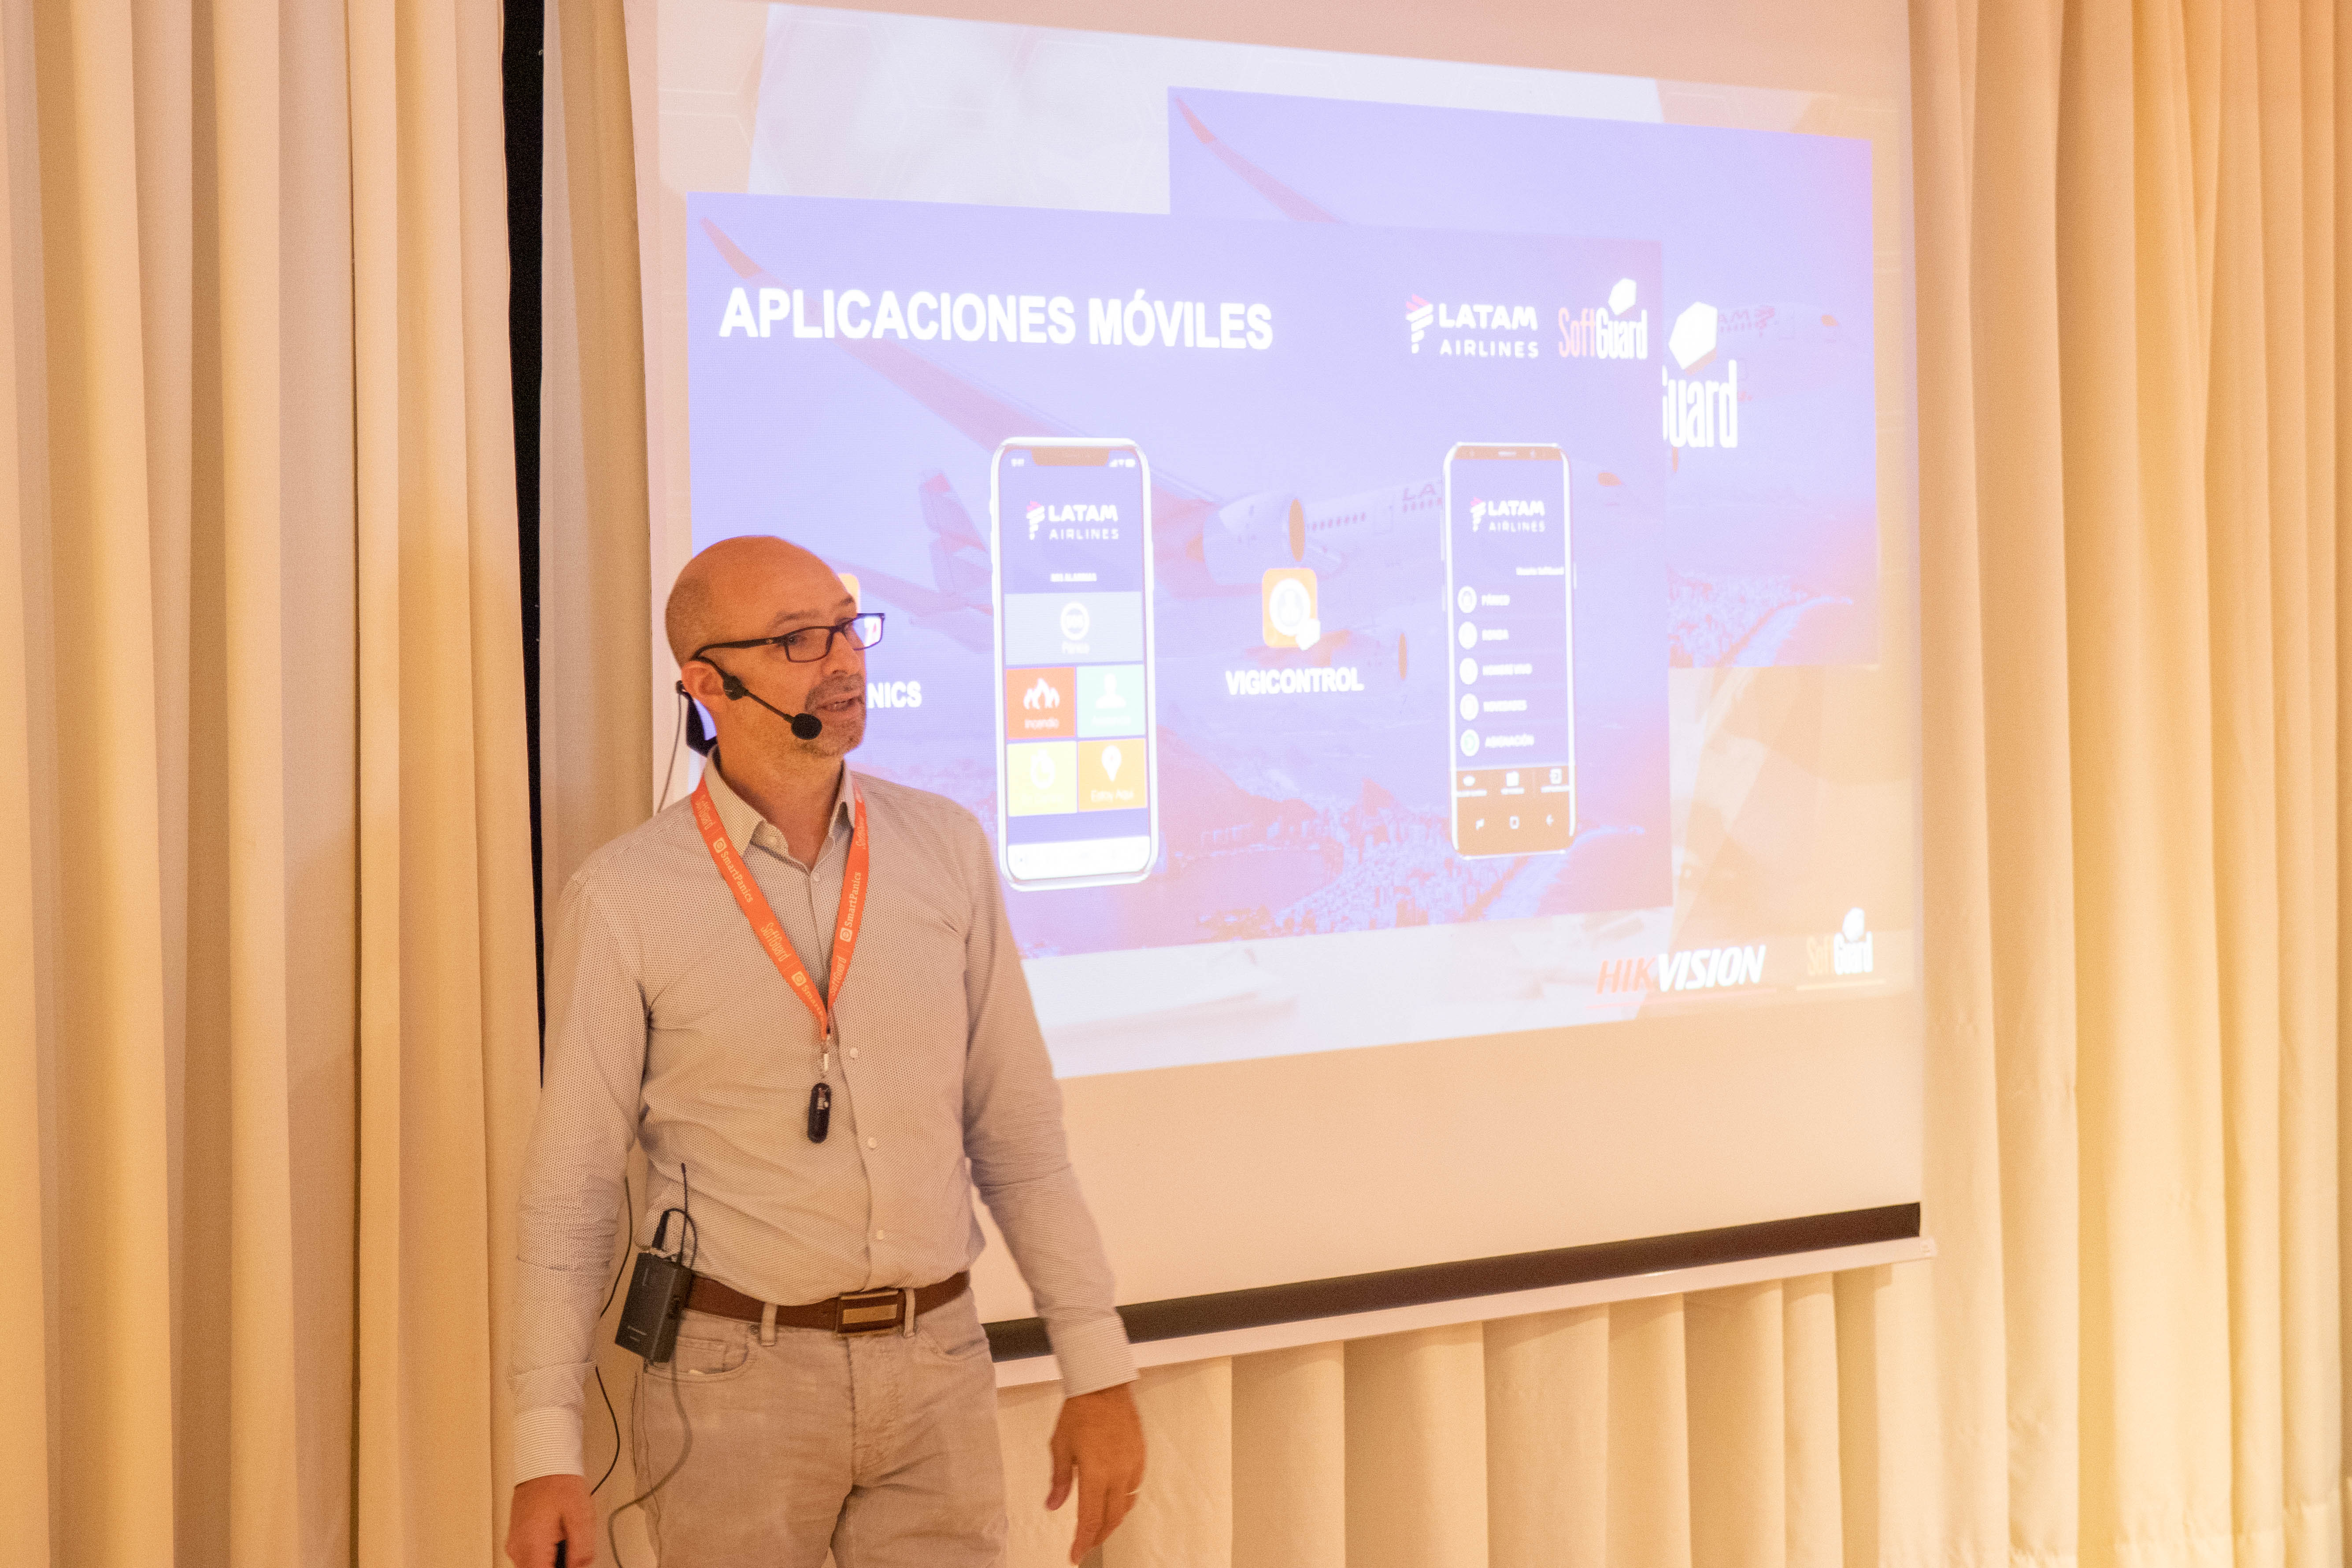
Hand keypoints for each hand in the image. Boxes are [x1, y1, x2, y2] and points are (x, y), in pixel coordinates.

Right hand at [506, 1473, 596, 1567]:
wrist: (543, 1463)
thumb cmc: (560, 1484)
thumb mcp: (581, 1517)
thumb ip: (582, 1550)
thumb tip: (581, 1567)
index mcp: (531, 1547)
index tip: (574, 1563)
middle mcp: (517, 1550)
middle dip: (558, 1564)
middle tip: (573, 1550)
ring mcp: (515, 1544)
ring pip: (533, 1565)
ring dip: (552, 1560)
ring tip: (567, 1540)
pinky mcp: (516, 1539)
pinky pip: (530, 1557)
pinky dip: (545, 1555)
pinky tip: (558, 1538)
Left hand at [1046, 1383, 1145, 1562]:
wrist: (1104, 1386)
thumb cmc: (1081, 1411)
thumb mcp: (1061, 1446)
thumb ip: (1059, 1480)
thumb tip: (1053, 1505)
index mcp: (1096, 1474)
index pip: (1089, 1519)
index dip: (1083, 1542)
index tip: (1076, 1555)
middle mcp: (1118, 1474)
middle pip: (1111, 1519)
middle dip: (1098, 1536)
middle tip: (1086, 1544)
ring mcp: (1131, 1466)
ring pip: (1126, 1506)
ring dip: (1112, 1521)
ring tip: (1100, 1527)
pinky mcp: (1140, 1457)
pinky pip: (1134, 1487)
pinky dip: (1124, 1500)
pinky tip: (1115, 1500)